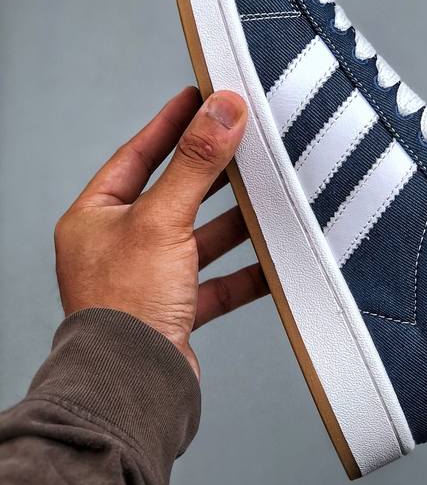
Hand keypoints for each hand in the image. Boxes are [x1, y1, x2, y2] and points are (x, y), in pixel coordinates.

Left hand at [54, 86, 267, 377]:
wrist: (132, 388)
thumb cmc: (123, 307)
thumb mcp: (161, 219)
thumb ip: (196, 163)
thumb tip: (222, 110)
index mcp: (96, 218)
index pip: (137, 154)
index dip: (171, 124)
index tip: (199, 97)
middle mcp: (118, 247)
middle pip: (174, 195)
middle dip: (213, 173)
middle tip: (245, 142)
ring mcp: (147, 281)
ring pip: (198, 239)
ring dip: (234, 222)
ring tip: (269, 196)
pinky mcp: (175, 312)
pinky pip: (216, 283)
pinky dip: (245, 271)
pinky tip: (273, 260)